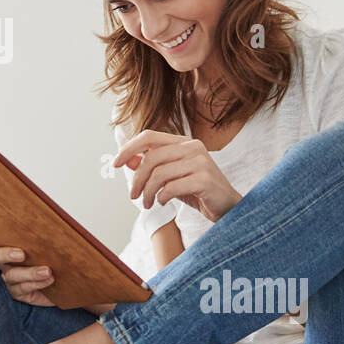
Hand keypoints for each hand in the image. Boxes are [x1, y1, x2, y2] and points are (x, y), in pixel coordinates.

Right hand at [0, 224, 54, 305]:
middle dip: (5, 254)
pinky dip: (39, 284)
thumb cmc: (41, 252)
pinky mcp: (22, 295)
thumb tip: (39, 216)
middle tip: (21, 253)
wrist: (59, 277)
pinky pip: (28, 290)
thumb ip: (30, 231)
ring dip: (30, 273)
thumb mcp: (35, 240)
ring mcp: (8, 282)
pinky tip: (50, 279)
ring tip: (47, 271)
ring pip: (15, 276)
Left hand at [112, 130, 242, 222]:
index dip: (128, 148)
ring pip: (159, 174)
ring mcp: (200, 162)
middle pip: (151, 157)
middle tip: (133, 195)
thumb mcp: (171, 177)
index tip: (115, 163)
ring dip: (147, 192)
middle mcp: (193, 147)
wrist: (229, 207)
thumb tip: (128, 159)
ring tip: (147, 203)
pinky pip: (172, 187)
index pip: (149, 136)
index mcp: (184, 142)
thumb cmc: (198, 191)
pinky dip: (162, 197)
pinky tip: (163, 202)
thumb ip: (152, 167)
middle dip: (136, 179)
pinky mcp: (205, 179)